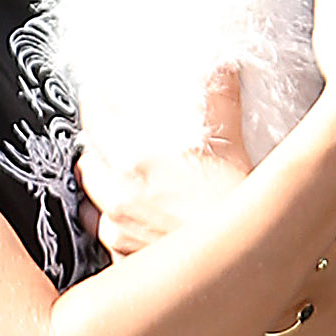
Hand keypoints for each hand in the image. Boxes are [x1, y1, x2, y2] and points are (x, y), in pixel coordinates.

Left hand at [80, 70, 251, 258]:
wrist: (249, 269)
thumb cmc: (241, 211)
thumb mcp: (233, 143)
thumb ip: (220, 97)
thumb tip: (221, 67)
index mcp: (137, 160)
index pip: (93, 116)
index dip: (96, 102)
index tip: (101, 96)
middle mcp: (119, 198)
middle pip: (86, 160)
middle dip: (97, 145)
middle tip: (112, 137)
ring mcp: (119, 234)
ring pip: (90, 203)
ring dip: (101, 189)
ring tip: (120, 181)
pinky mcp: (125, 263)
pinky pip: (105, 239)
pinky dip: (114, 226)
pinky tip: (133, 220)